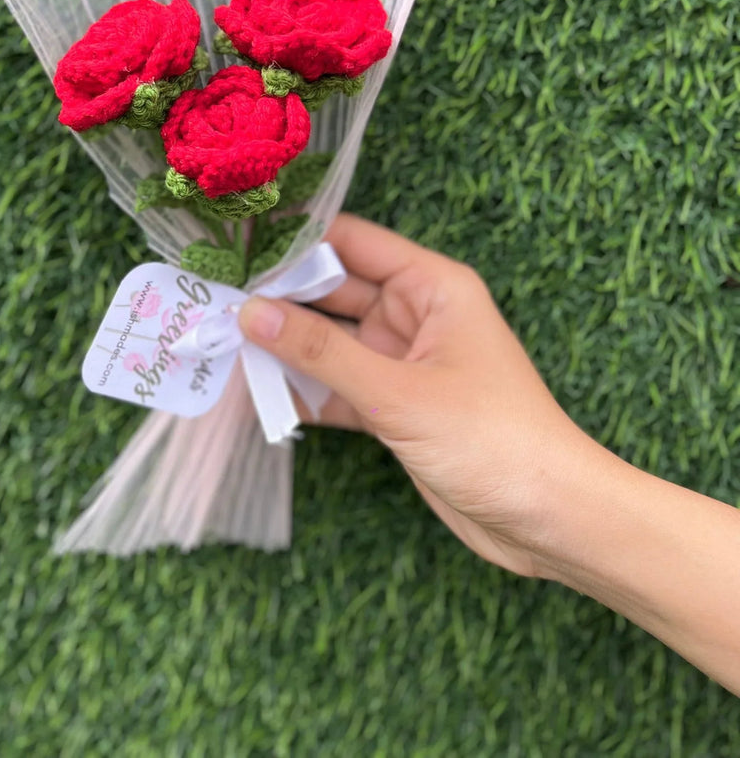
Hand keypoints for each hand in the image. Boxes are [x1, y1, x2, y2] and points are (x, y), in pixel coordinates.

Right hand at [239, 214, 592, 577]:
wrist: (551, 520)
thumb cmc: (494, 440)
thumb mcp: (398, 393)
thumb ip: (321, 353)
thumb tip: (250, 312)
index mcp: (432, 286)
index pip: (350, 242)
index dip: (293, 240)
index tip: (234, 243)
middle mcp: (417, 315)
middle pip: (333, 291)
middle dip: (278, 299)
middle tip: (212, 302)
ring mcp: (406, 363)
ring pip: (331, 342)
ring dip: (285, 348)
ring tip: (219, 345)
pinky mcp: (397, 409)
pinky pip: (339, 387)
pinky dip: (305, 391)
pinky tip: (257, 394)